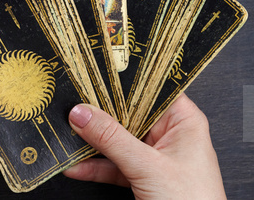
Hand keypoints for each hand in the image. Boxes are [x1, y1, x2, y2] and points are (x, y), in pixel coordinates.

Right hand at [64, 93, 225, 199]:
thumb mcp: (147, 166)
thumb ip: (112, 139)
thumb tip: (84, 114)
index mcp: (184, 121)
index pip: (150, 89)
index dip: (123, 82)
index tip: (94, 77)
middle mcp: (171, 135)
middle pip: (129, 114)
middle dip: (101, 114)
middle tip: (75, 106)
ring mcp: (156, 157)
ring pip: (119, 140)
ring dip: (93, 142)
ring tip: (69, 135)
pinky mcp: (144, 177)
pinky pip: (115, 164)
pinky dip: (96, 166)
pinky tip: (76, 165)